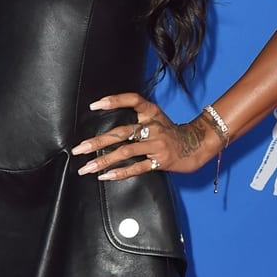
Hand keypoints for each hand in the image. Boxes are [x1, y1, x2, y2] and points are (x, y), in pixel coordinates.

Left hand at [71, 93, 220, 179]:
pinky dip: (120, 173)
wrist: (197, 144)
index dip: (114, 101)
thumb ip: (137, 118)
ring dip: (103, 161)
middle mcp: (153, 126)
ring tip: (86, 168)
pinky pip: (137, 168)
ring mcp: (157, 144)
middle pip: (122, 132)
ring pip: (126, 152)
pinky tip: (105, 176)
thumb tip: (108, 126)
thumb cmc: (170, 132)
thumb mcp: (156, 118)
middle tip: (79, 149)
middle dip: (97, 142)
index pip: (133, 100)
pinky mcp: (160, 161)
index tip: (94, 105)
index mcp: (152, 112)